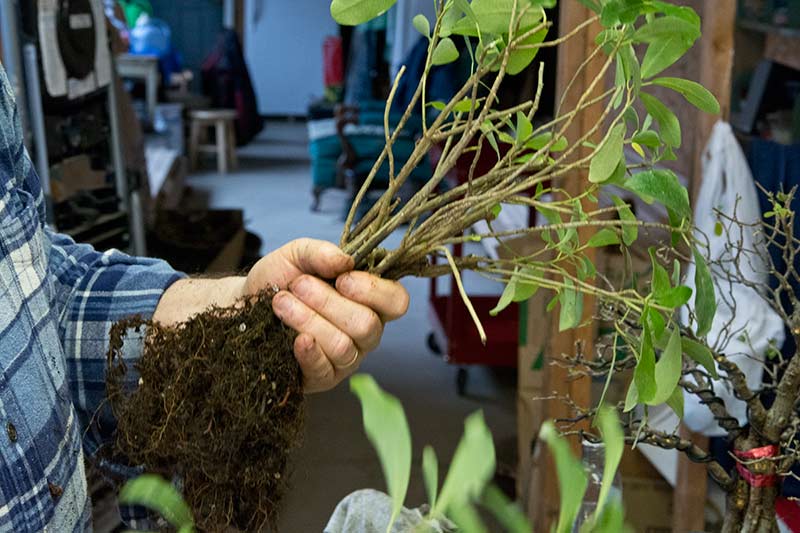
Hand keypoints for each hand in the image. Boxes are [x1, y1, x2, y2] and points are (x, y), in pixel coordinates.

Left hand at [245, 238, 408, 392]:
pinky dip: (309, 353)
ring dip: (308, 320)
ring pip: (342, 346)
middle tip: (298, 285)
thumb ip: (321, 252)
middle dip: (329, 302)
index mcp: (370, 299)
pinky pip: (325, 369)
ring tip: (281, 303)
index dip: (374, 291)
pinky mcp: (323, 377)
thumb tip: (346, 261)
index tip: (343, 279)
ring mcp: (347, 358)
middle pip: (367, 325)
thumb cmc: (280, 279)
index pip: (397, 302)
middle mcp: (365, 331)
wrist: (244, 305)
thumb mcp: (297, 255)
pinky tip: (295, 339)